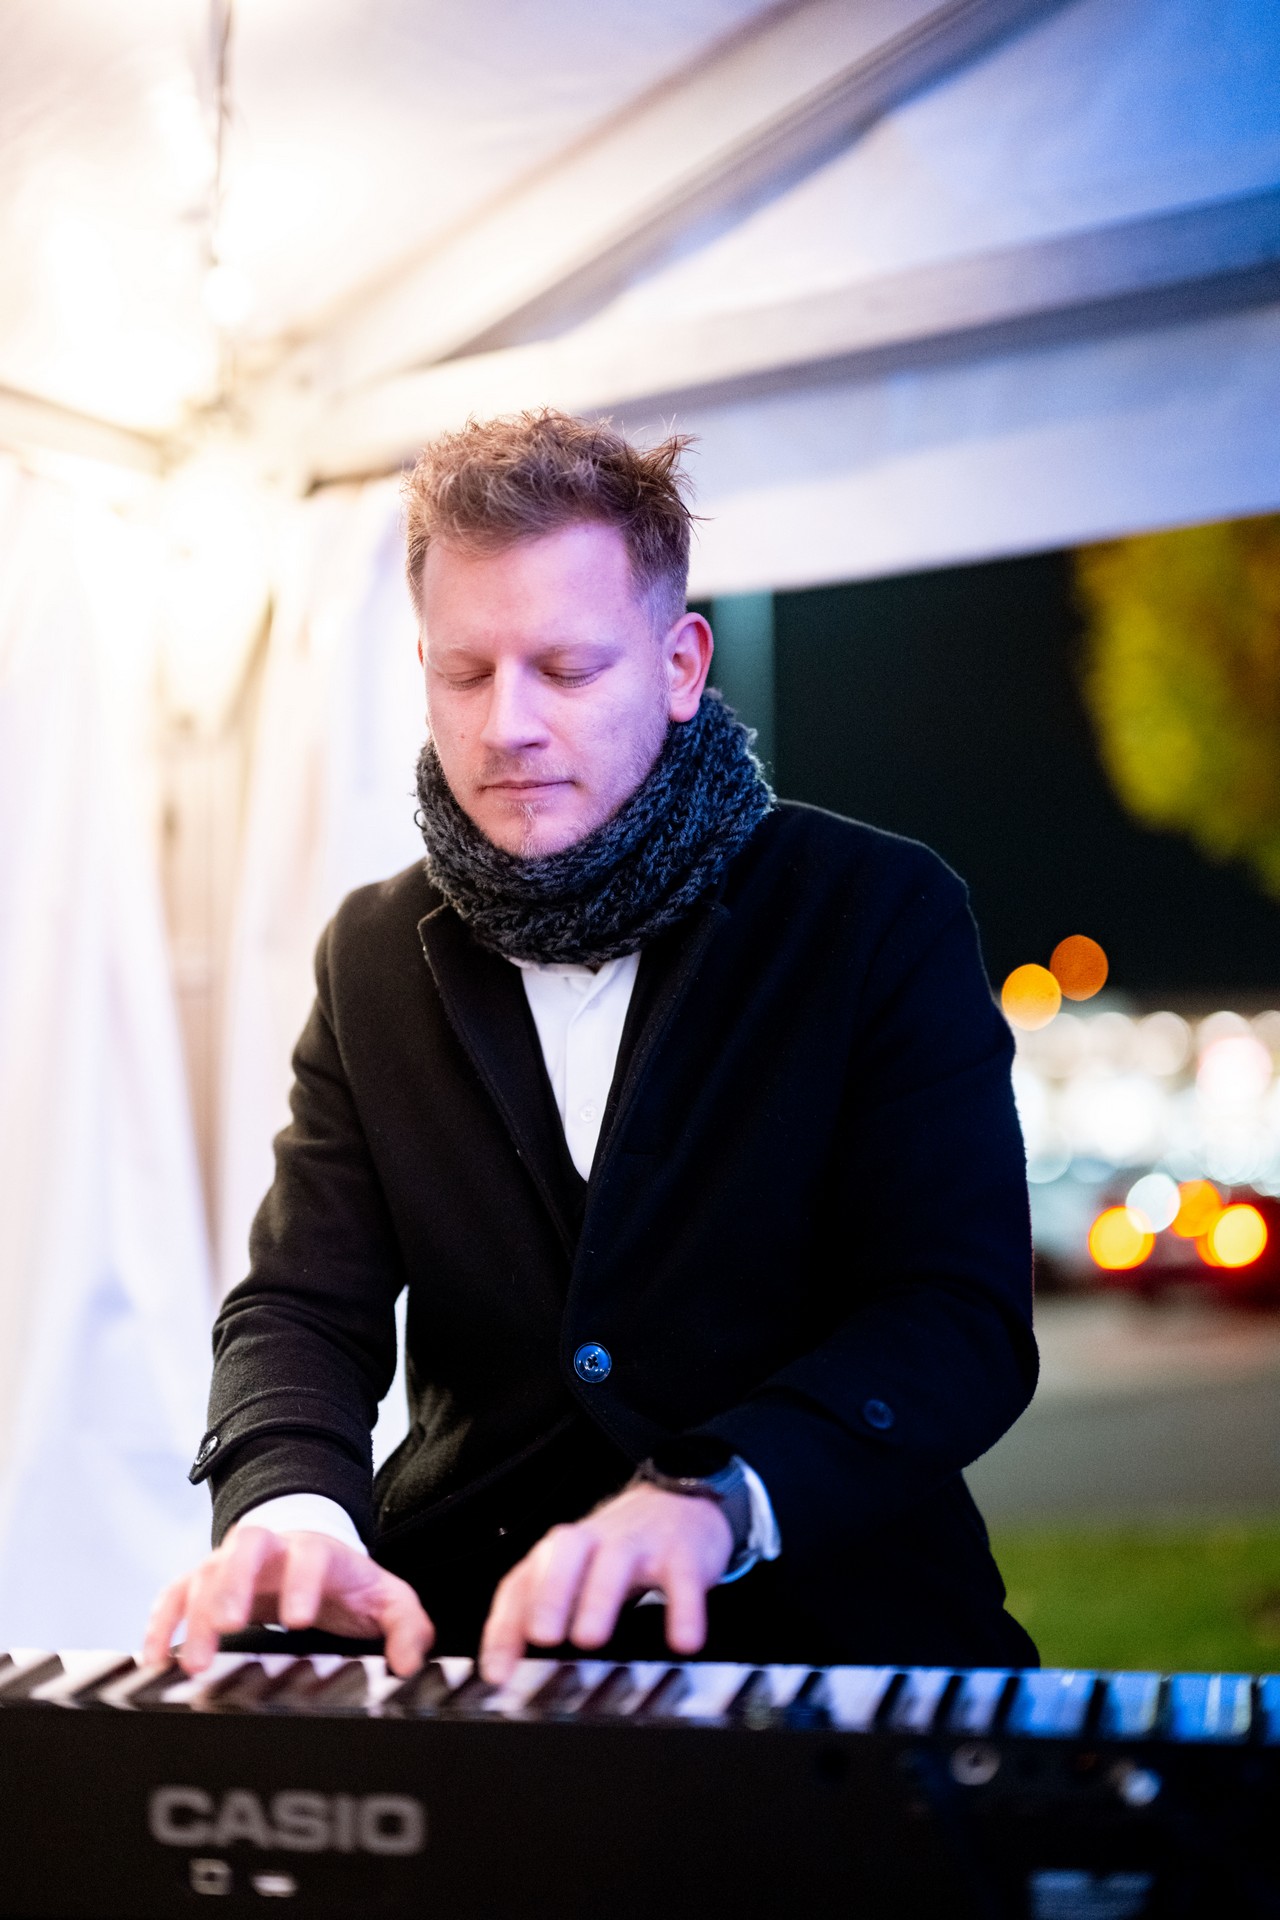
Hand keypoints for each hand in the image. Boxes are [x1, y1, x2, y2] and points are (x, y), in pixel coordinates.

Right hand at [143, 1528, 433, 1678]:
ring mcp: (231, 1562)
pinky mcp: (204, 1582)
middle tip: (228, 1626)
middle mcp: (269, 1549)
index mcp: (318, 1550)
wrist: (311, 1553)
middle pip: (245, 1548)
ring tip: (191, 1664)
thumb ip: (406, 1626)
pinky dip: (161, 1623)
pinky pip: (174, 1594)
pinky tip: (154, 1659)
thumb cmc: (346, 1582)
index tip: (298, 1619)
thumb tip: (408, 1662)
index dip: (302, 1582)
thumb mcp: (386, 1599)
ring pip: (205, 1572)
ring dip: (195, 1615)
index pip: (311, 1555)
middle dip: (233, 1584)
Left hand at [479, 1483, 731, 1685]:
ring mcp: (639, 1543)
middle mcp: (595, 1542)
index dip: (505, 1626)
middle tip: (542, 1637)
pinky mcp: (682, 1553)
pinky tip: (682, 1642)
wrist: (680, 1505)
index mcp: (560, 1552)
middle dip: (550, 1594)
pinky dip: (683, 1609)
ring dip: (598, 1599)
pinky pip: (683, 1578)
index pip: (523, 1583)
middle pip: (564, 1552)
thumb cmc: (616, 1552)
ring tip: (589, 1639)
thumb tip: (510, 1674)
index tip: (497, 1672)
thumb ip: (544, 1615)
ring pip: (614, 1561)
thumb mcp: (576, 1576)